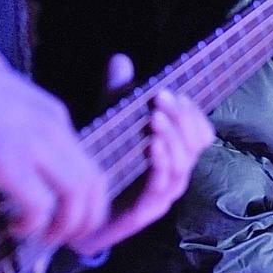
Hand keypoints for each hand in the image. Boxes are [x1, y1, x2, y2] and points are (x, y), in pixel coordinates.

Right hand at [0, 38, 108, 247]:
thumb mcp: (16, 103)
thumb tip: (32, 162)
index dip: (90, 200)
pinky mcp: (7, 162)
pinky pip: (39, 205)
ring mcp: (33, 146)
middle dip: (87, 219)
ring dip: (65, 226)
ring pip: (75, 197)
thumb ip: (32, 130)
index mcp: (57, 118)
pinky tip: (18, 226)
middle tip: (69, 236)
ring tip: (46, 236)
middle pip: (93, 185)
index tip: (76, 217)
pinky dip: (35, 224)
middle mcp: (54, 131)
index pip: (91, 166)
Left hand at [68, 54, 213, 256]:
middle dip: (182, 119)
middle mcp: (174, 175)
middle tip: (161, 99)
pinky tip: (151, 147)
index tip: (174, 92)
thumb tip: (121, 60)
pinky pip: (162, 189)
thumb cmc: (99, 166)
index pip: (200, 132)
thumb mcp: (110, 123)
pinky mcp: (145, 212)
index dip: (193, 113)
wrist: (72, 211)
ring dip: (172, 139)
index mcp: (173, 154)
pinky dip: (161, 166)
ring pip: (183, 165)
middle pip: (196, 145)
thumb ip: (117, 94)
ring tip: (156, 120)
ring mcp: (162, 196)